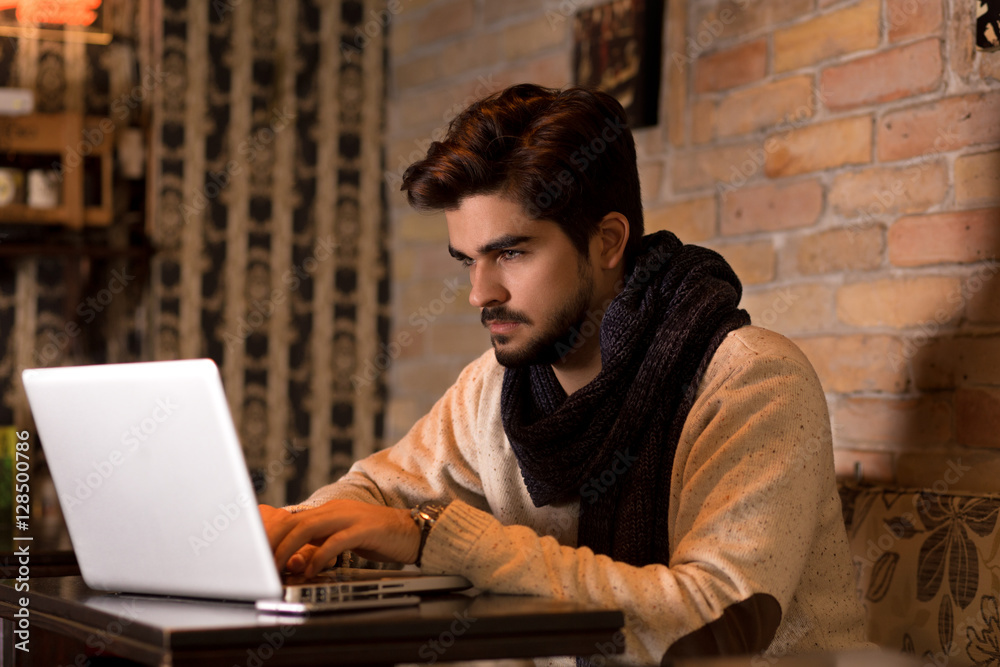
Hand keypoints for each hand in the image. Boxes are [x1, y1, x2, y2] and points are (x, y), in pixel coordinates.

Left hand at [258, 500, 420, 577]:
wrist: (412, 531)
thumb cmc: (377, 537)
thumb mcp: (343, 538)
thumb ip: (321, 544)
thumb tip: (295, 560)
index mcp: (328, 511)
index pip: (292, 519)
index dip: (272, 536)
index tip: (257, 555)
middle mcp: (336, 510)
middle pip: (294, 522)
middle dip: (273, 542)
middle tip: (260, 563)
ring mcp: (350, 517)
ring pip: (309, 528)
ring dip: (290, 549)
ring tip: (279, 566)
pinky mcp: (364, 529)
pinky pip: (335, 541)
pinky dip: (320, 556)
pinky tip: (313, 569)